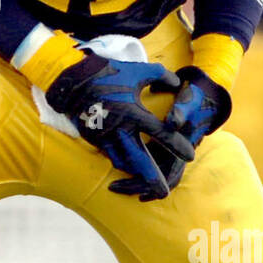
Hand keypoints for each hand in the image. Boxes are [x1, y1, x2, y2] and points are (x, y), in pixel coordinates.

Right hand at [45, 53, 181, 200]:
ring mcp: (105, 136)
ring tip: (147, 184)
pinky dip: (121, 164)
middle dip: (152, 179)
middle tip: (164, 192)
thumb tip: (177, 82)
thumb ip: (161, 76)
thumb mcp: (138, 70)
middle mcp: (120, 129)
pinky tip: (129, 167)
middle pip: (140, 160)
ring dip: (136, 174)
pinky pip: (110, 156)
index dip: (177, 145)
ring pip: (123, 164)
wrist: (72, 81)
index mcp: (135, 113)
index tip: (190, 155)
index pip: (162, 134)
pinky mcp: (94, 139)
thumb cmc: (108, 74)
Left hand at [124, 66, 231, 197]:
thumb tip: (172, 122)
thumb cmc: (192, 101)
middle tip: (113, 187)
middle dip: (136, 186)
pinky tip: (114, 168)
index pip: (171, 178)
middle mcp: (174, 155)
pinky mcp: (156, 146)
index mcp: (183, 151)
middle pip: (156, 181)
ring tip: (112, 185)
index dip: (156, 188)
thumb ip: (180, 112)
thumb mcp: (187, 104)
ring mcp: (165, 152)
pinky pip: (143, 163)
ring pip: (148, 174)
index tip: (140, 196)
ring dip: (132, 180)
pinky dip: (131, 168)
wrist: (196, 98)